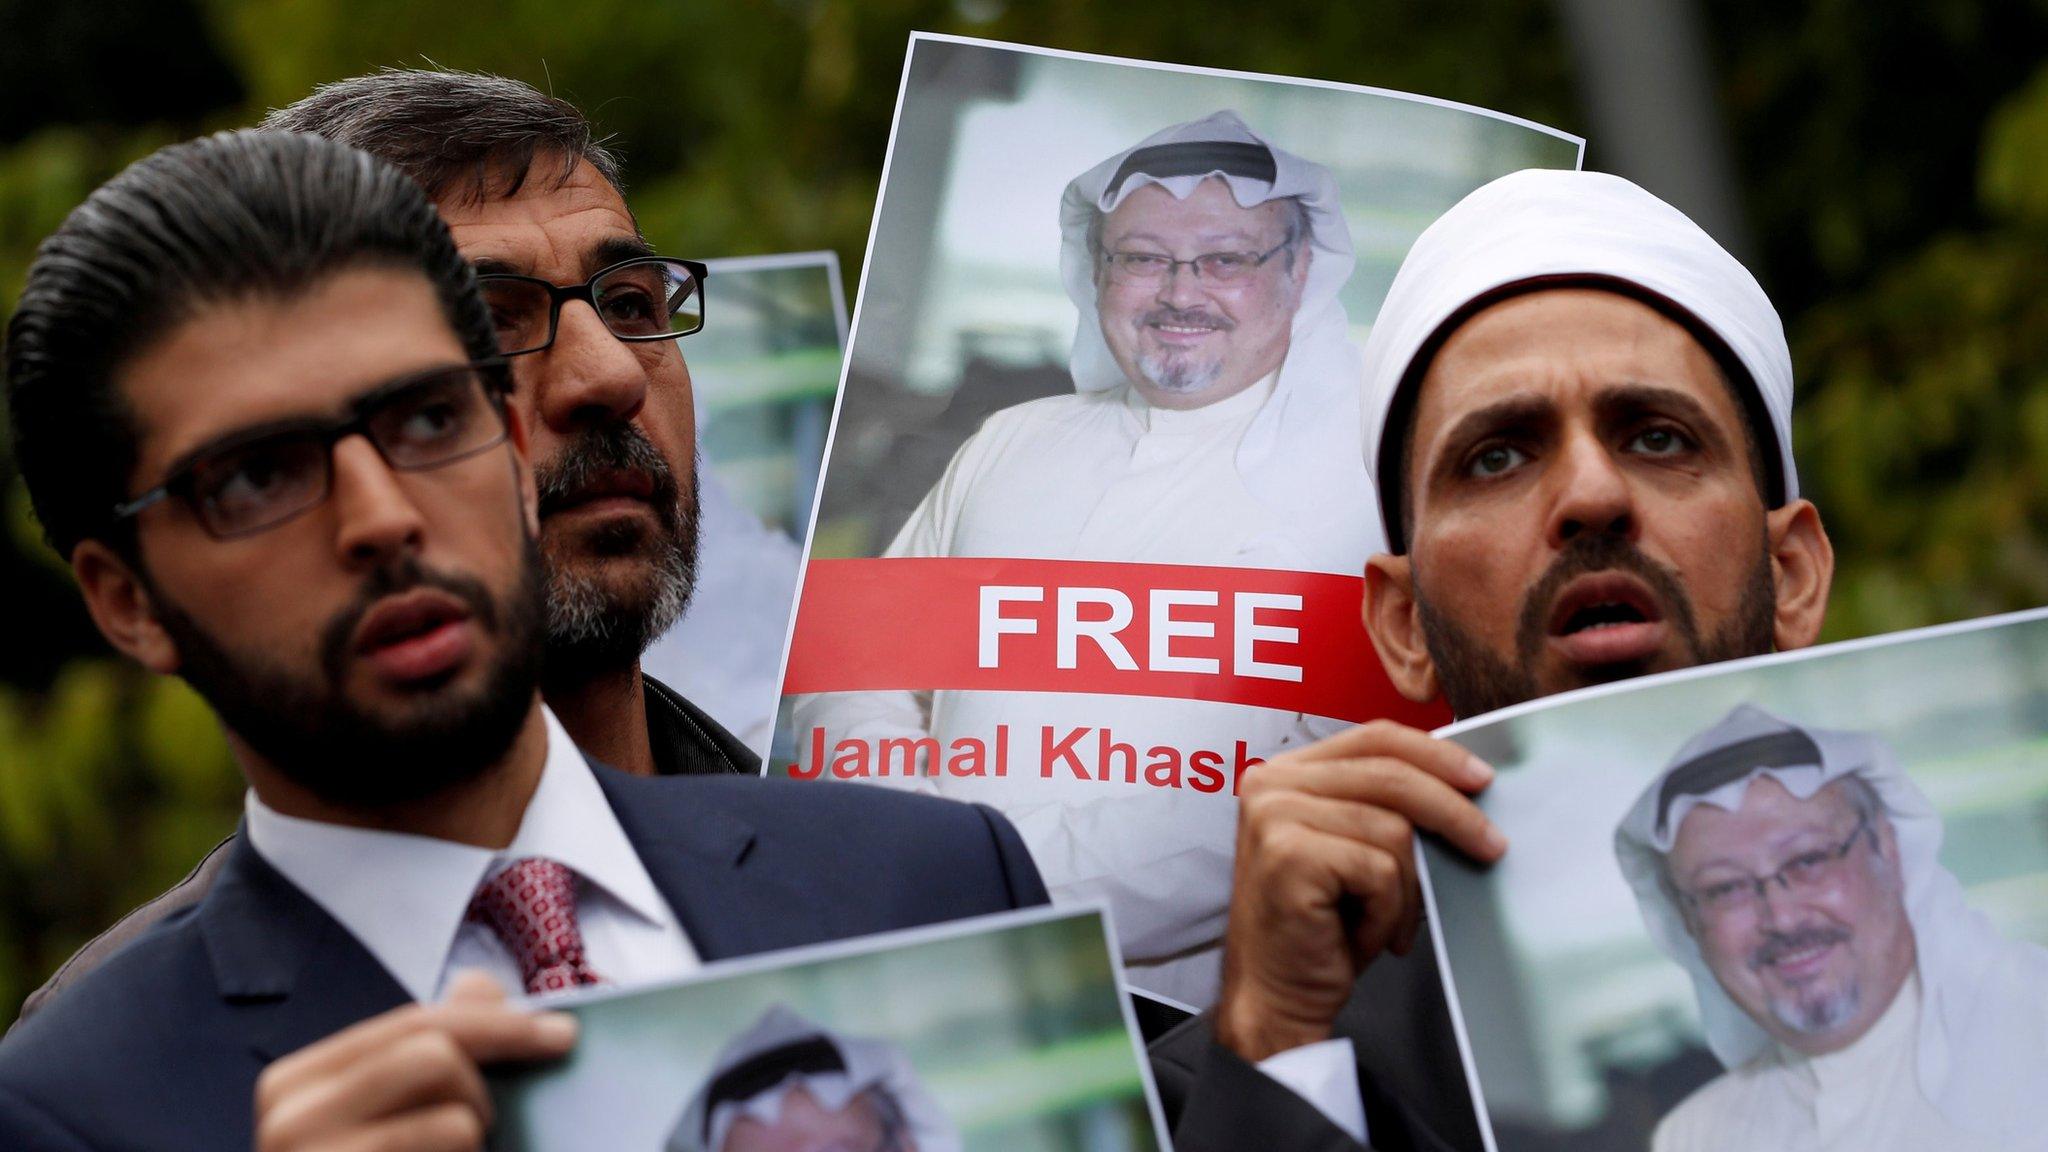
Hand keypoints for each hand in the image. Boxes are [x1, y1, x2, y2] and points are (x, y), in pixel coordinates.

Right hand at [254, 972, 577, 1151]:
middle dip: (485, 1088)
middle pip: (436, 1054)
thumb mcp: (387, 1113)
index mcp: (298, 1082)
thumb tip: (479, 984)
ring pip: (455, 1118)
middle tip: (489, 1127)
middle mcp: (291, 1118)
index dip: (500, 1021)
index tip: (564, 1033)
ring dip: (476, 1142)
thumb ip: (428, 1049)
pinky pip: (454, 1151)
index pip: (414, 1021)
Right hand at [1214, 720, 1505, 1063]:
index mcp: (1287, 771)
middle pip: (1392, 775)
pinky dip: (1389, 912)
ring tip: (1389, 921)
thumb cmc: (1322, 928)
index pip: (1375, 737)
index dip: (1436, 754)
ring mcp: (1274, 816)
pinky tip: (1366, 934)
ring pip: (1393, 830)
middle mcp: (1272, 783)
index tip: (1482, 779)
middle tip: (1491, 846)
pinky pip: (1380, 870)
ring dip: (1408, 889)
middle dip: (1454, 813)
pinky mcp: (1288, 855)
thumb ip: (1385, 806)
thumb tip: (1467, 784)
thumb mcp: (1356, 848)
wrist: (1277, 996)